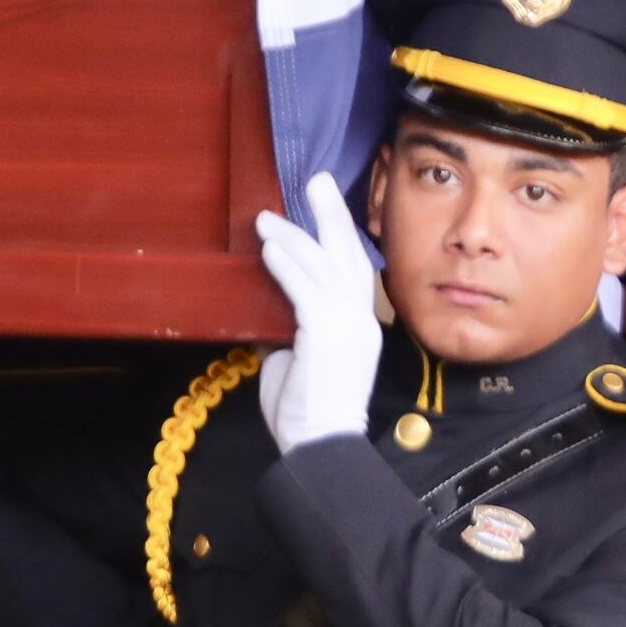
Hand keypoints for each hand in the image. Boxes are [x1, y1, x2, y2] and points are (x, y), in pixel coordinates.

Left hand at [253, 174, 380, 453]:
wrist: (320, 446)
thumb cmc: (306, 412)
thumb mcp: (297, 361)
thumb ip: (288, 331)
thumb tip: (265, 313)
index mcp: (360, 326)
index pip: (353, 269)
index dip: (339, 237)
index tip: (323, 210)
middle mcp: (360, 320)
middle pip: (349, 253)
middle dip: (331, 214)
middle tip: (317, 180)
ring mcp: (347, 326)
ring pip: (323, 266)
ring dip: (293, 236)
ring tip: (267, 217)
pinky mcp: (326, 334)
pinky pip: (305, 290)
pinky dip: (287, 266)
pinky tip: (270, 248)